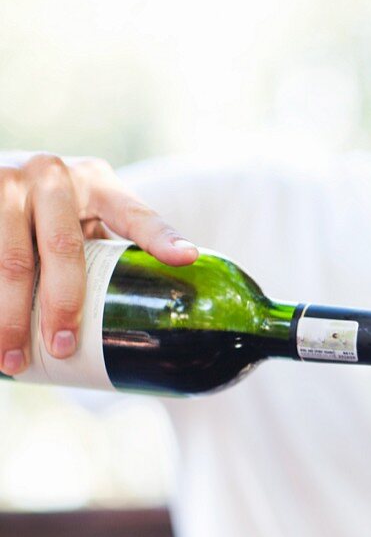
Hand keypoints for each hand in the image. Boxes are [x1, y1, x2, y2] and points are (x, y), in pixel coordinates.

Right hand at [0, 153, 196, 374]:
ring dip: (11, 315)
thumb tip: (147, 319)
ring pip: (12, 260)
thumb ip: (109, 244)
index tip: (186, 258)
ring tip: (15, 359)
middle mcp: (53, 177)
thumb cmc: (54, 205)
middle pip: (63, 249)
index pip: (135, 215)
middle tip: (63, 348)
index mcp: (97, 183)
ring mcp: (9, 184)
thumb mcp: (87, 210)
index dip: (161, 237)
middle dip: (63, 305)